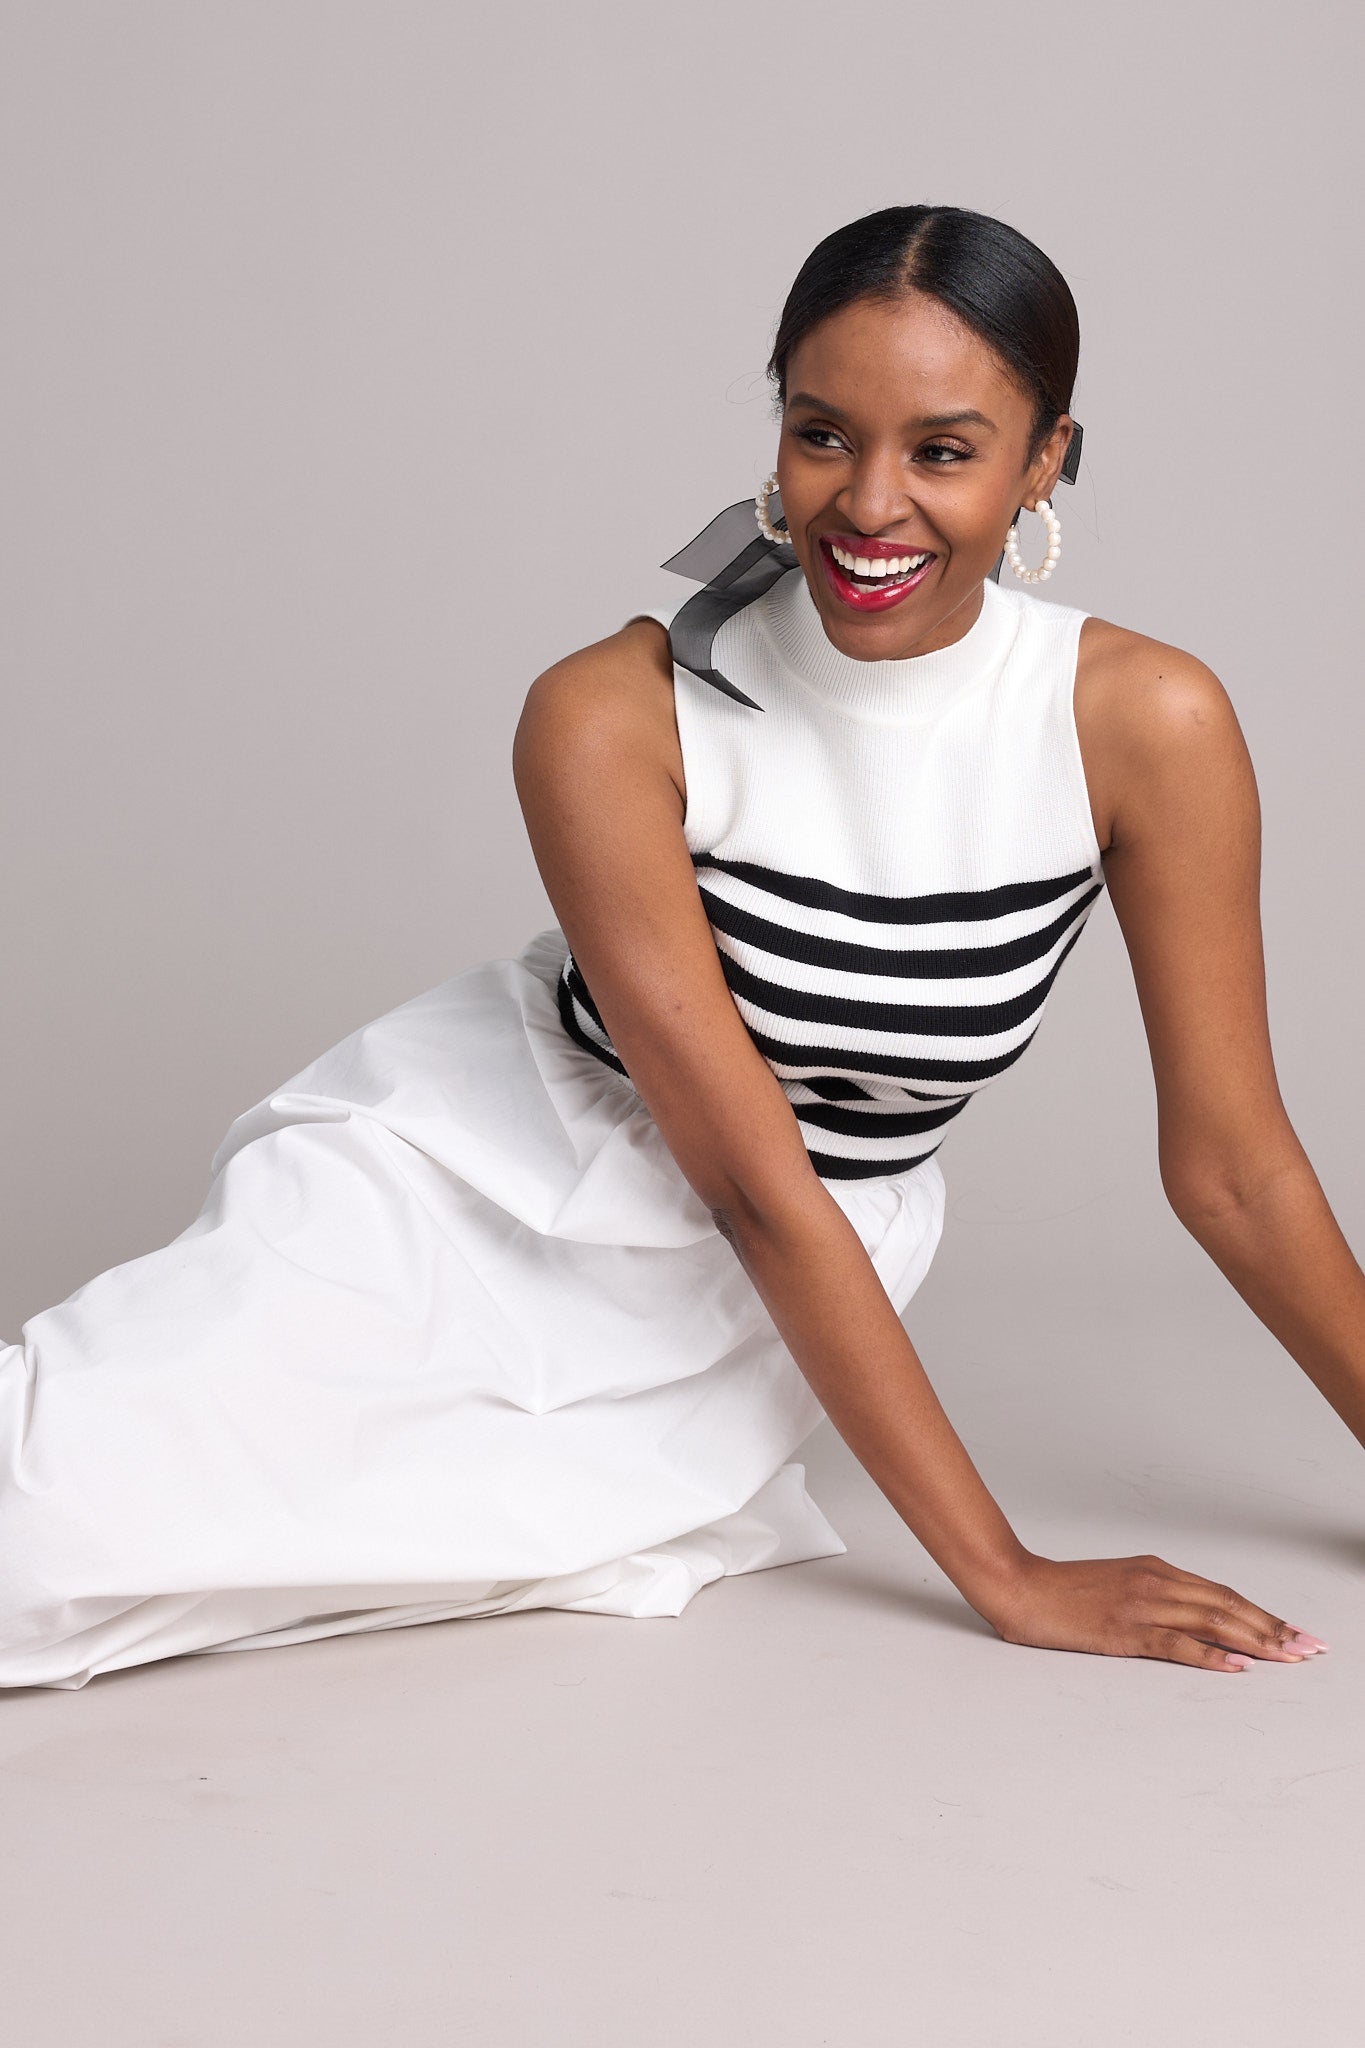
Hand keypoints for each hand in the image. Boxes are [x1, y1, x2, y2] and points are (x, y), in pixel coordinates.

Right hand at [980, 1552, 1328, 1671]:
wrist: (1019, 1586)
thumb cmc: (1063, 1592)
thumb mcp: (1117, 1586)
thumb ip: (1154, 1597)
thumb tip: (1192, 1621)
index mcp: (1156, 1570)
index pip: (1224, 1594)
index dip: (1263, 1614)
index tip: (1295, 1632)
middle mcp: (1156, 1582)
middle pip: (1229, 1606)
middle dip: (1275, 1628)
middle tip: (1312, 1648)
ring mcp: (1142, 1605)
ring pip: (1213, 1621)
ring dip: (1258, 1641)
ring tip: (1291, 1657)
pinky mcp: (1125, 1630)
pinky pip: (1177, 1643)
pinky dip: (1212, 1655)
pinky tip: (1238, 1667)